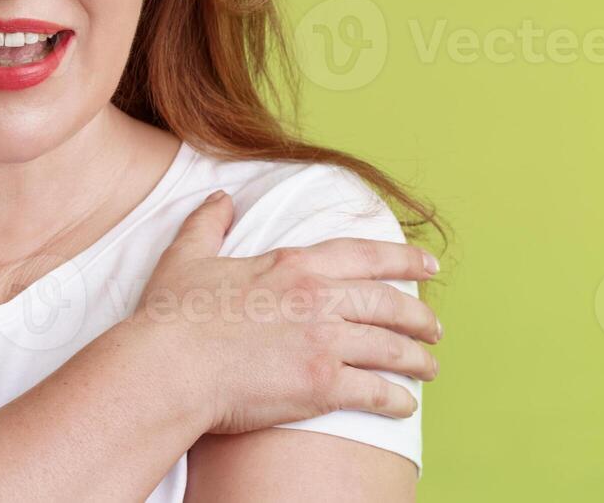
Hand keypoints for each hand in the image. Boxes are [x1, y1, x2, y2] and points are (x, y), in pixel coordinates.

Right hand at [112, 190, 442, 434]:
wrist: (168, 367)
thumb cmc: (172, 317)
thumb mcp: (187, 257)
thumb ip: (208, 224)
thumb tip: (219, 198)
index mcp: (293, 265)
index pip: (364, 255)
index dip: (403, 259)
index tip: (429, 265)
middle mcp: (318, 298)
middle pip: (388, 302)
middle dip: (419, 316)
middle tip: (435, 328)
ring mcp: (323, 341)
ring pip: (390, 347)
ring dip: (416, 359)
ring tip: (429, 368)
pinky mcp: (321, 384)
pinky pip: (375, 391)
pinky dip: (396, 399)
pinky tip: (405, 405)